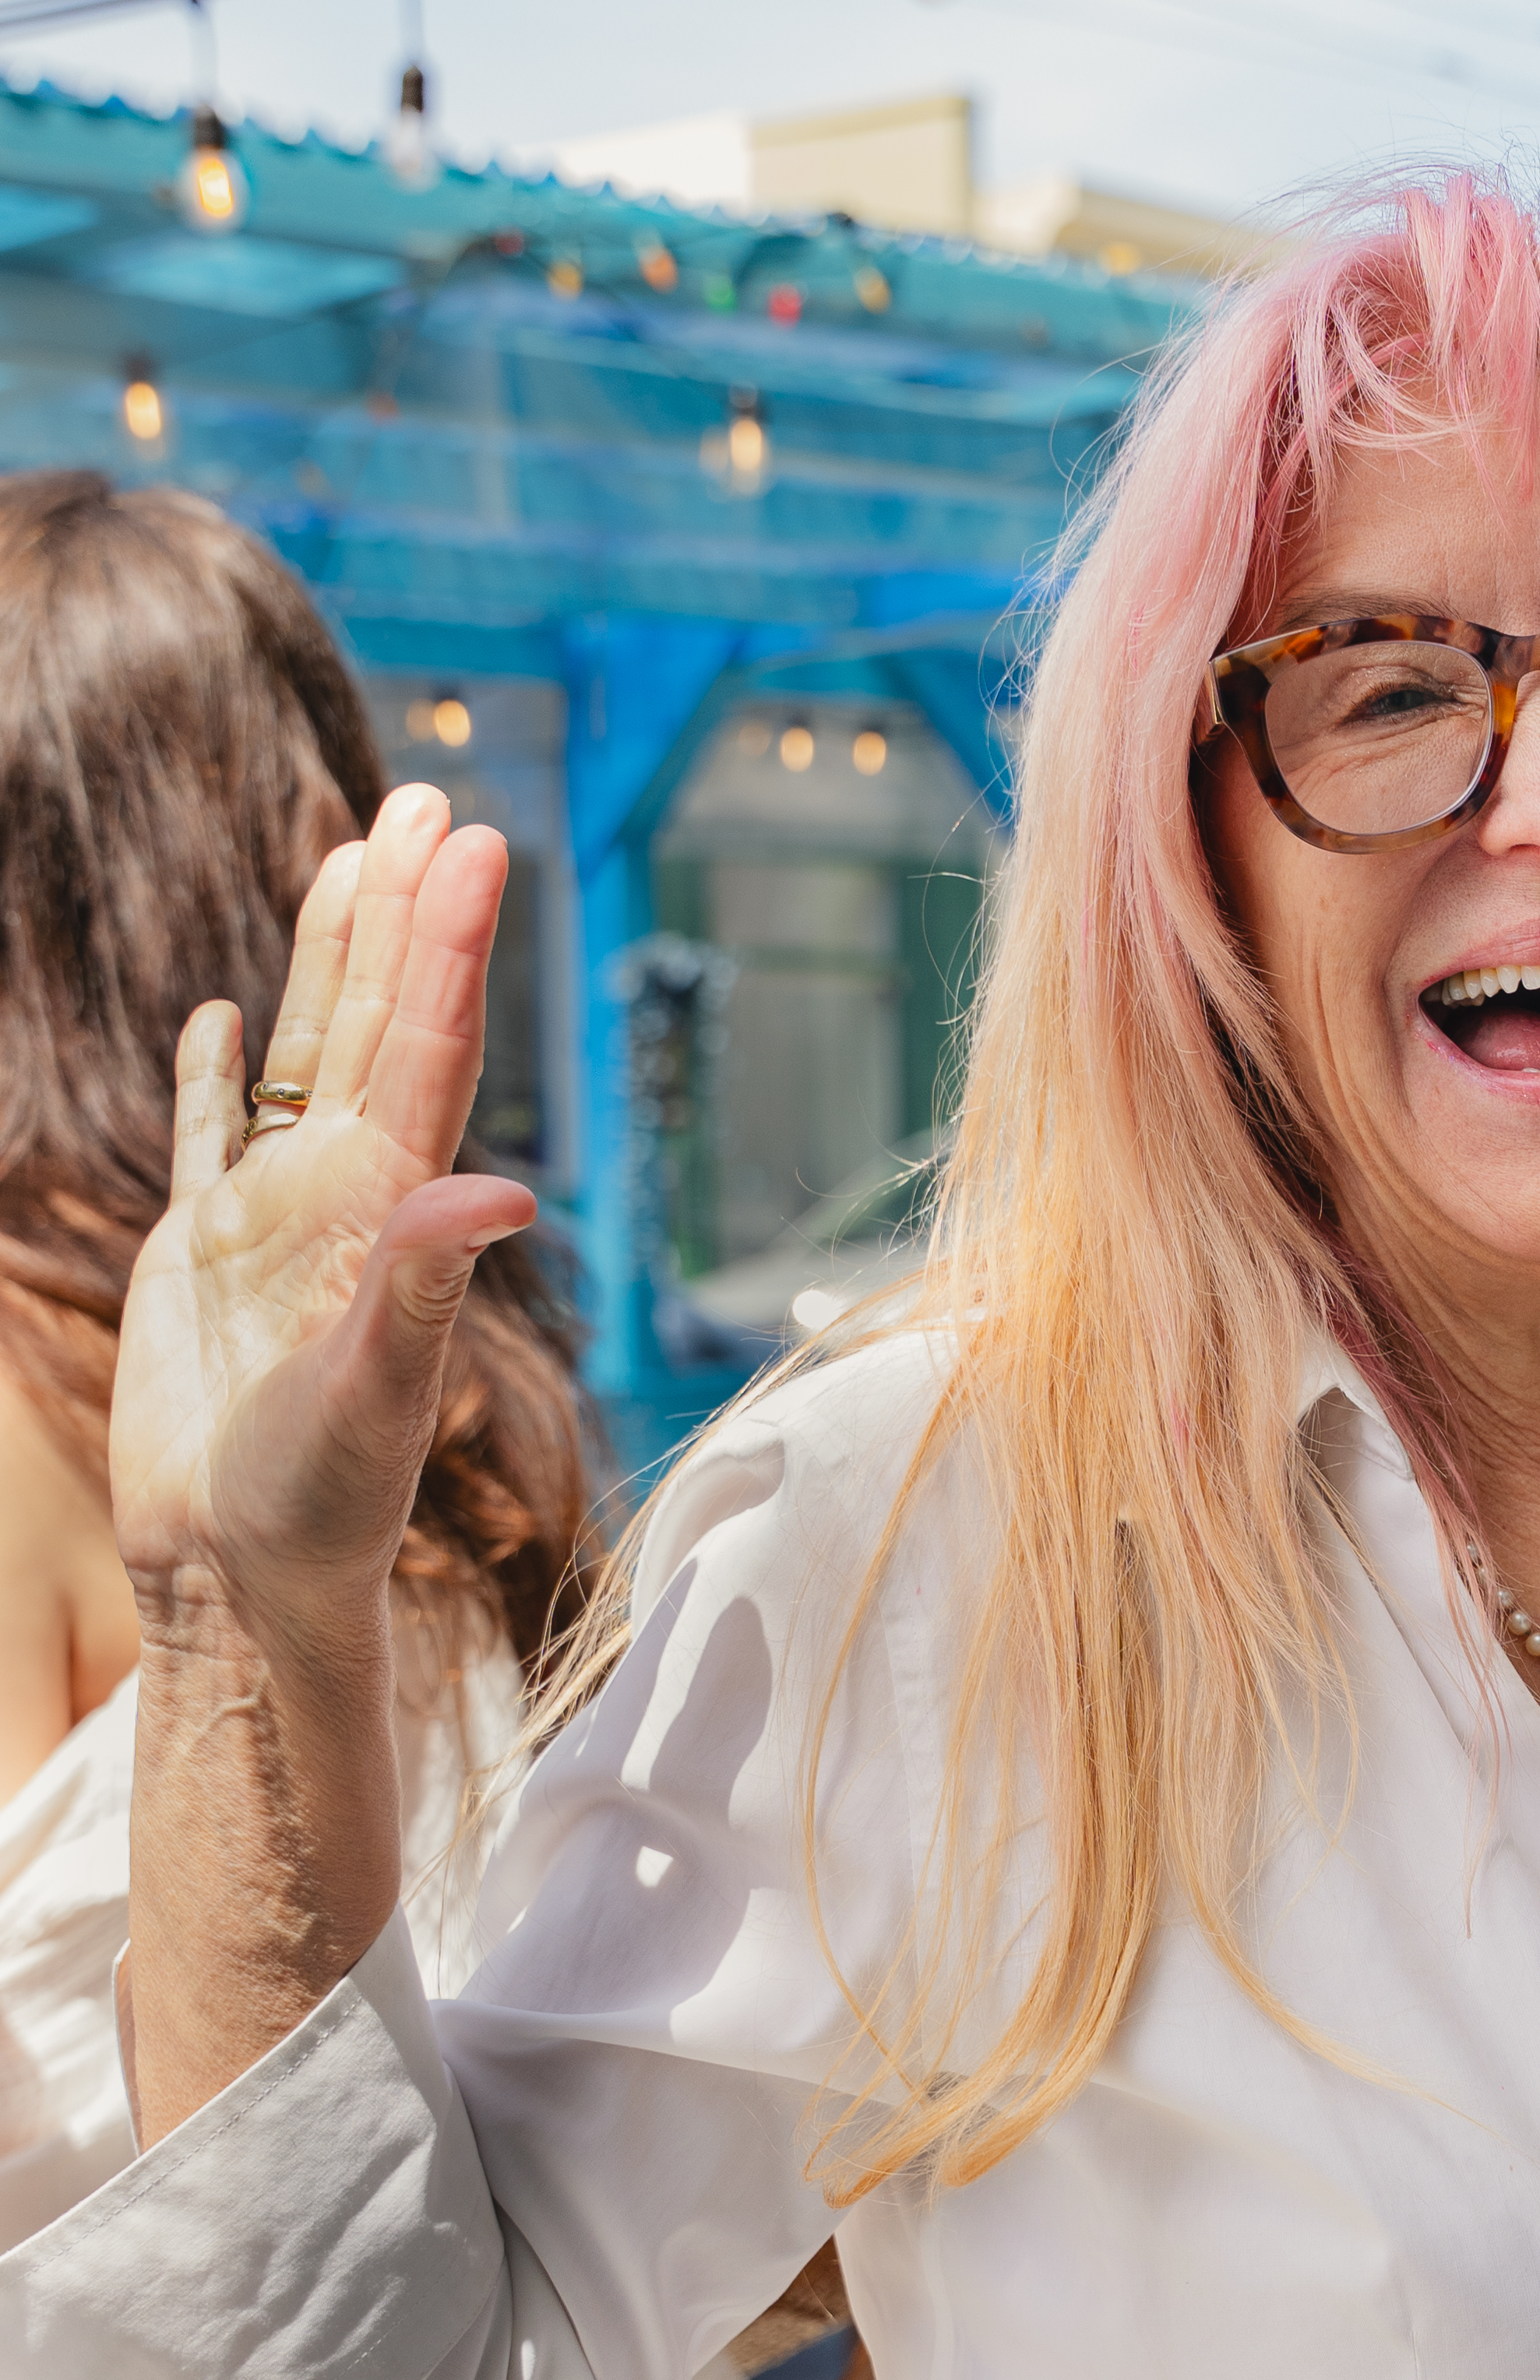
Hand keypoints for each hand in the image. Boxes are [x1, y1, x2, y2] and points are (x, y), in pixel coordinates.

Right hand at [109, 788, 530, 1658]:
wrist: (240, 1582)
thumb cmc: (320, 1510)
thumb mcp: (376, 1399)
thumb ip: (424, 1293)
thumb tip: (498, 1189)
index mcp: (387, 1216)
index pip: (429, 1050)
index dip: (447, 943)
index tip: (471, 840)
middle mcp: (344, 1201)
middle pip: (379, 1023)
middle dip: (401, 911)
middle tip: (428, 797)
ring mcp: (273, 1222)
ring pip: (307, 1057)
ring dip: (332, 959)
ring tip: (353, 851)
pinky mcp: (202, 1257)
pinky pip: (212, 1137)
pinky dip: (220, 1073)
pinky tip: (231, 1012)